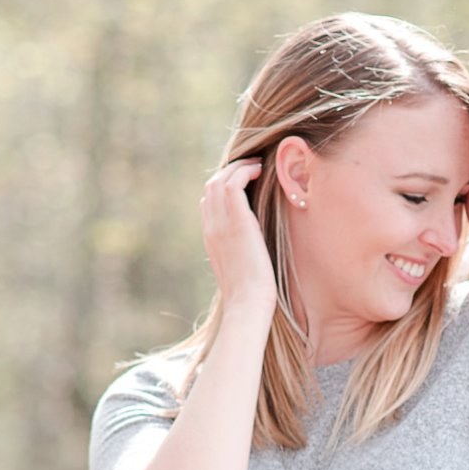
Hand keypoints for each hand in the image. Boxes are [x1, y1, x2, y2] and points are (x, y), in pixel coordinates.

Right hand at [201, 160, 277, 320]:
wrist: (248, 303)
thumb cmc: (251, 293)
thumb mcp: (241, 268)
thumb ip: (241, 250)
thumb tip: (254, 244)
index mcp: (211, 238)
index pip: (209, 201)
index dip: (224, 186)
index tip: (246, 183)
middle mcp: (211, 228)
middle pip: (211, 186)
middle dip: (230, 171)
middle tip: (252, 168)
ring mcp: (220, 224)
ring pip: (219, 180)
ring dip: (239, 167)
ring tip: (257, 166)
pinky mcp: (237, 222)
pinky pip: (233, 184)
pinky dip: (245, 172)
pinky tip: (260, 172)